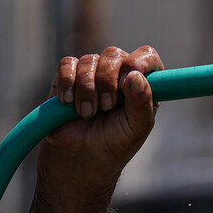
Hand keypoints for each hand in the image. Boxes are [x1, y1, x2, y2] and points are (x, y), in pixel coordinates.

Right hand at [39, 46, 163, 198]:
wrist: (80, 157)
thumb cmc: (114, 144)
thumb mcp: (136, 128)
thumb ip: (142, 102)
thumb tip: (135, 76)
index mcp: (141, 83)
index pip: (146, 56)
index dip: (139, 62)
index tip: (130, 78)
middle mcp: (117, 73)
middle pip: (114, 55)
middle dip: (108, 81)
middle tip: (106, 107)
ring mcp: (92, 72)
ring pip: (89, 60)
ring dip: (87, 89)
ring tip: (87, 114)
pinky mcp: (67, 76)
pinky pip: (66, 65)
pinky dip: (67, 83)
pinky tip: (68, 102)